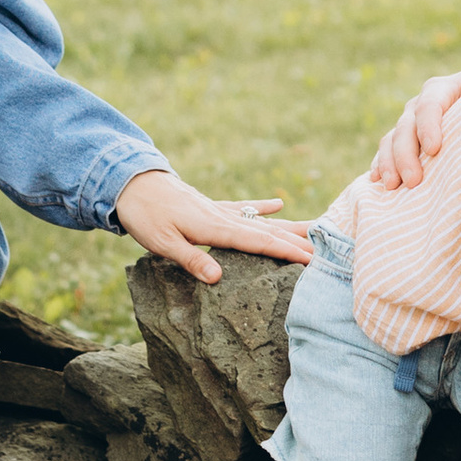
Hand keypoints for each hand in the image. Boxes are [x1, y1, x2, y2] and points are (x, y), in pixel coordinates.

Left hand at [114, 171, 313, 285]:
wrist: (132, 182)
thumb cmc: (145, 216)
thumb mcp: (162, 243)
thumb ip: (191, 260)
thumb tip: (218, 277)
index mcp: (215, 228)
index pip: (259, 242)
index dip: (287, 252)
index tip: (312, 260)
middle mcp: (224, 217)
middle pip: (269, 231)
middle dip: (298, 242)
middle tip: (328, 253)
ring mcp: (220, 210)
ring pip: (262, 220)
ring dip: (289, 225)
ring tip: (316, 229)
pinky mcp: (212, 206)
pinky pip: (244, 207)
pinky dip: (262, 206)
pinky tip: (280, 203)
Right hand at [371, 59, 460, 188]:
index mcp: (441, 89)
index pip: (429, 105)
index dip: (429, 126)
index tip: (434, 149)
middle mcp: (419, 105)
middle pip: (406, 127)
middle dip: (406, 154)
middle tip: (413, 181)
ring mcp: (409, 125)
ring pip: (391, 140)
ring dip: (388, 163)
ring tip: (392, 186)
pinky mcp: (404, 143)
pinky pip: (386, 153)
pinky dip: (380, 166)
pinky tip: (377, 183)